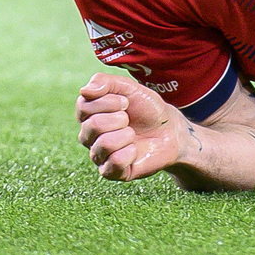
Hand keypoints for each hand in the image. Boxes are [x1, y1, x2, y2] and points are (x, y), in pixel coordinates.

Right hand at [75, 72, 189, 181]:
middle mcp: (88, 135)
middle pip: (93, 125)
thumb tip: (84, 90)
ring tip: (133, 134)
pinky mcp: (111, 172)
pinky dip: (130, 153)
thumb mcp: (130, 88)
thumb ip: (106, 82)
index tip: (126, 102)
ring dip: (126, 134)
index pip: (84, 106)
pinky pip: (114, 163)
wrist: (170, 130)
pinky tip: (135, 150)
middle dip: (120, 118)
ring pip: (103, 144)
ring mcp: (98, 154)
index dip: (110, 101)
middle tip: (129, 119)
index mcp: (88, 115)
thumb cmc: (147, 109)